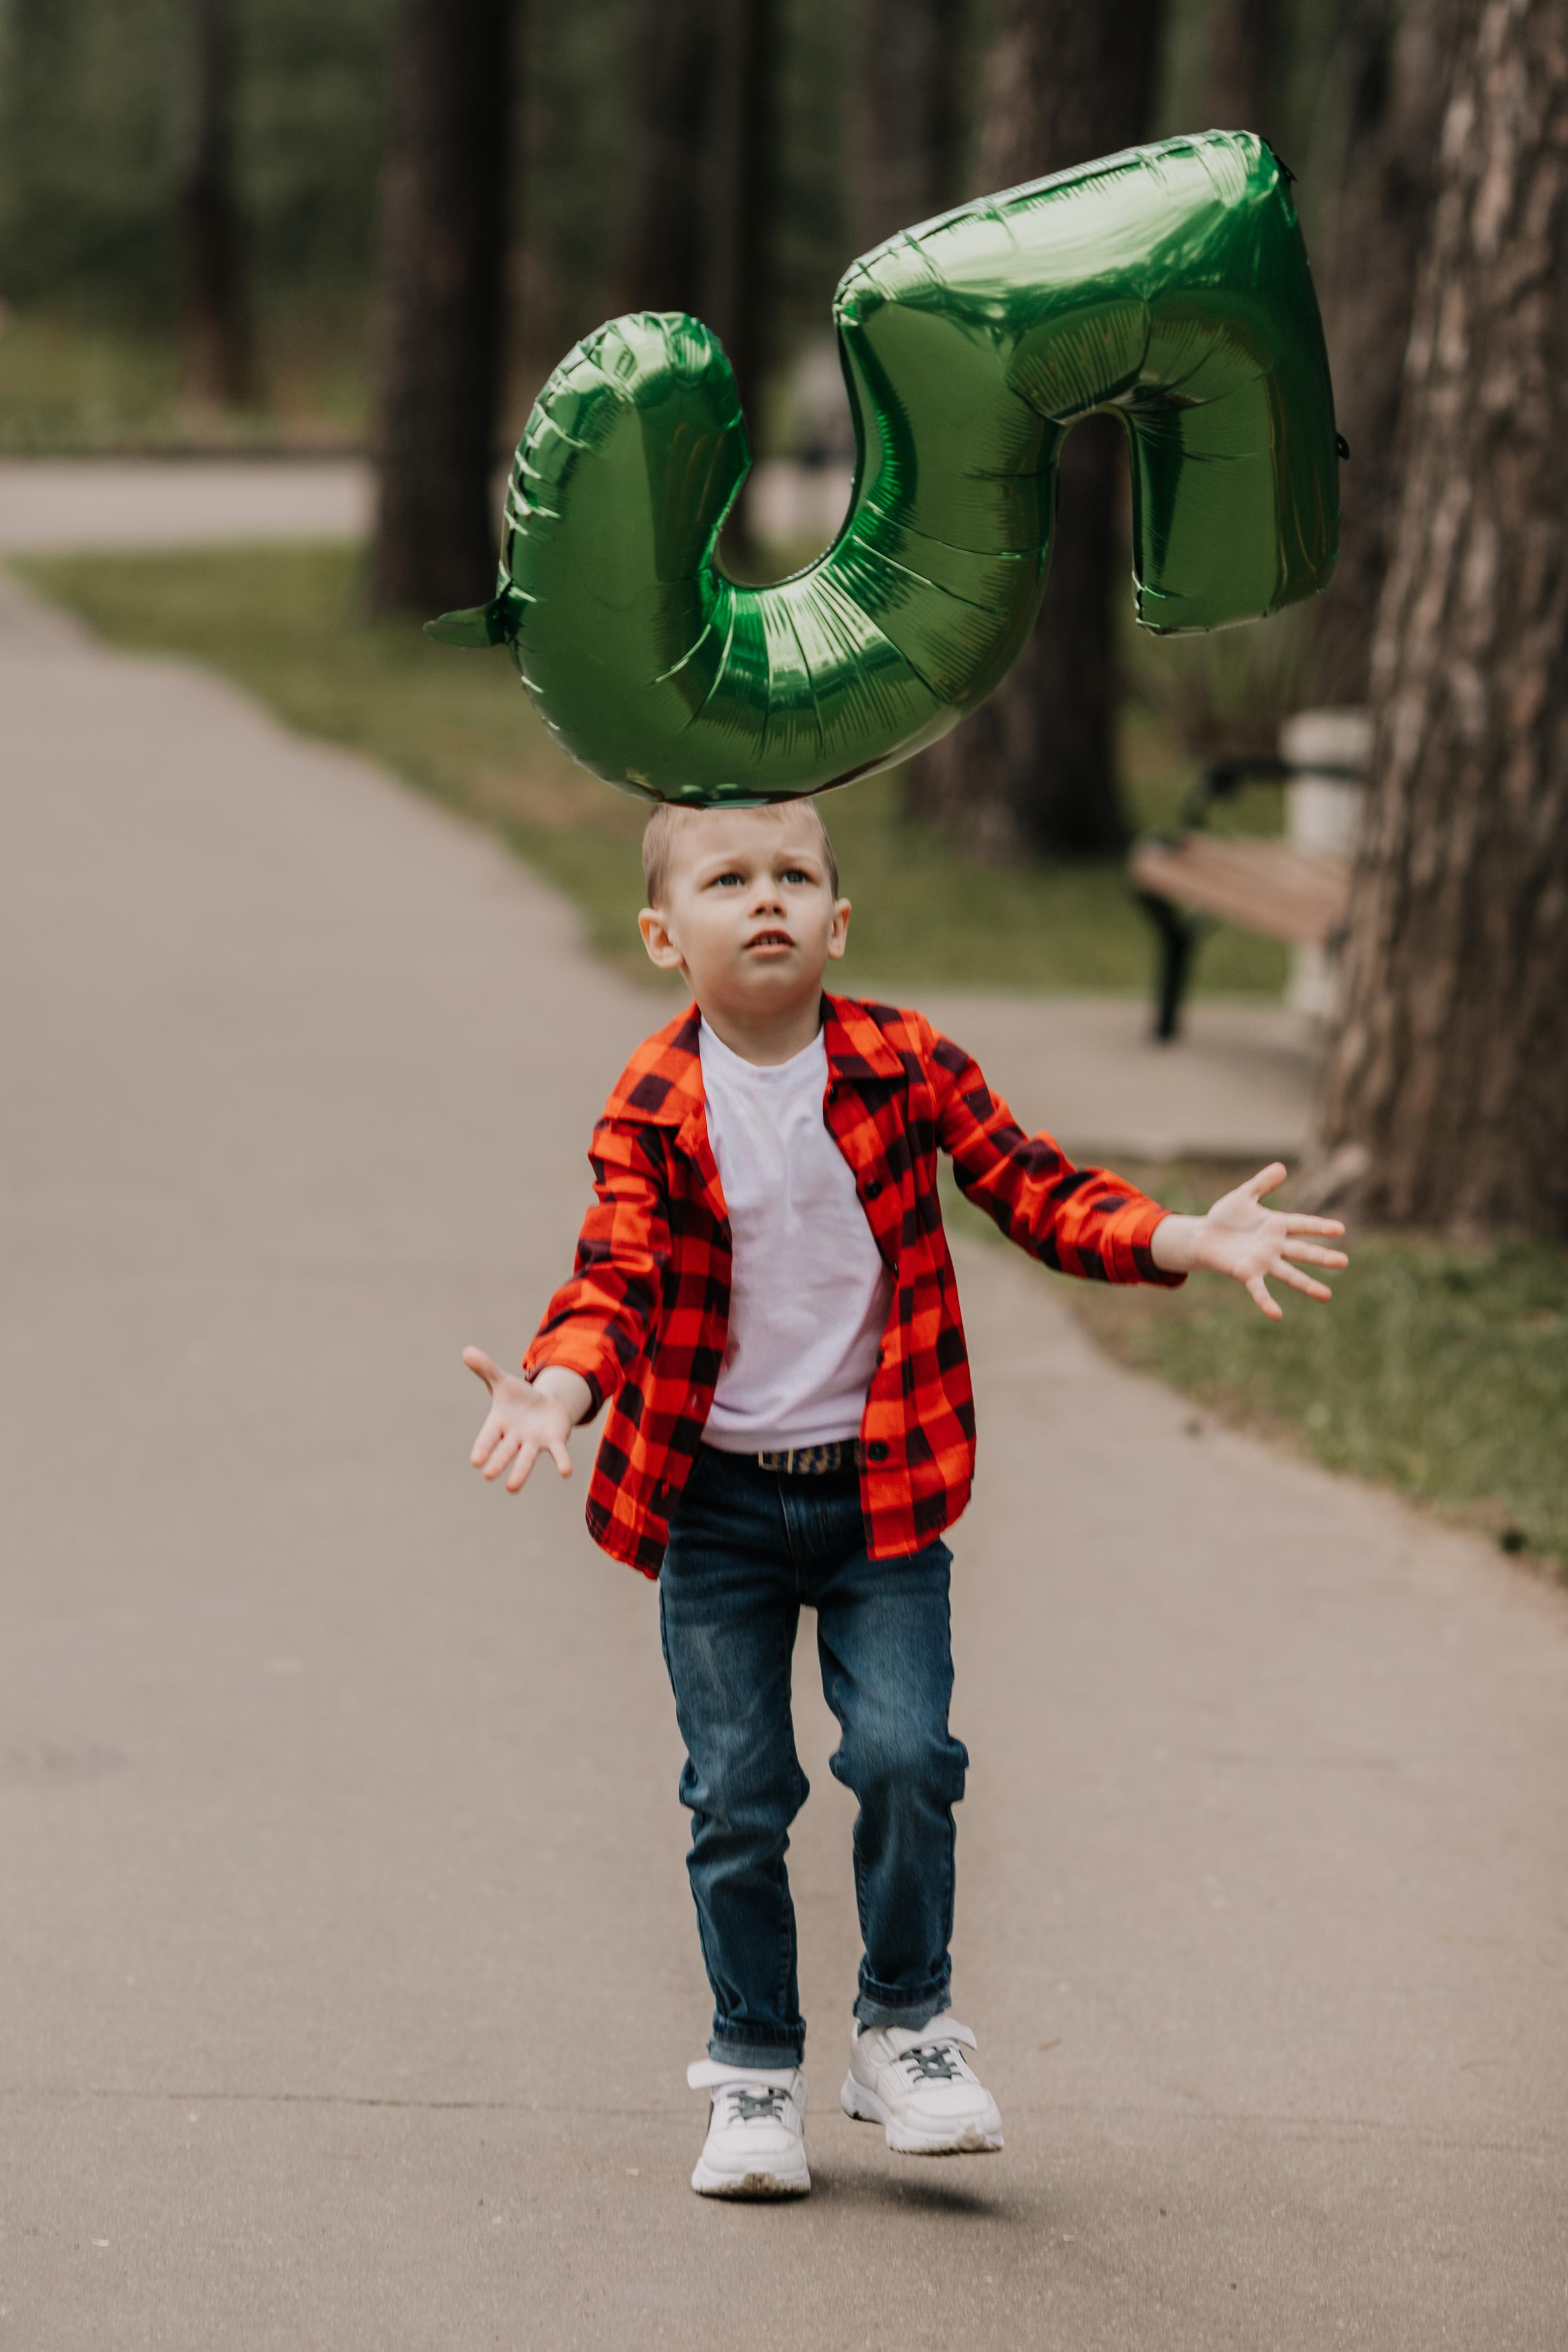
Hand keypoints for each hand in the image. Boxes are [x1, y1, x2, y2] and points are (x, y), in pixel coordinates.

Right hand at [462, 1347, 588, 1492]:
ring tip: (511, 1488)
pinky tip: (566, 1472)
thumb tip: (466, 1351)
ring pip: (526, 1459)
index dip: (483, 1447)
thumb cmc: (518, 1398)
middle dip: (498, 1461)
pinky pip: (558, 1453)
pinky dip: (562, 1462)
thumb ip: (486, 1369)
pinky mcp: (554, 1442)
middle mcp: (515, 1437)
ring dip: (520, 1473)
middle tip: (489, 1475)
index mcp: (500, 1423)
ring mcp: (534, 1442)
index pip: (488, 1437)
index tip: (475, 1461)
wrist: (545, 1405)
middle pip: (505, 1451)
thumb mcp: (503, 1382)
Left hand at [1150, 1163, 1347, 1319]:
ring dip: (1307, 1285)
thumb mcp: (1244, 1195)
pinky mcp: (1246, 1273)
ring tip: (1326, 1295)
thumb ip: (1262, 1184)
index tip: (1340, 1229)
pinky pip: (1259, 1290)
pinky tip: (1277, 1315)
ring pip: (1289, 1274)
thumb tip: (1282, 1167)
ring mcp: (1262, 1262)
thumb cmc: (1225, 1216)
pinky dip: (1267, 1302)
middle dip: (1322, 1257)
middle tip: (1344, 1262)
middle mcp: (1274, 1246)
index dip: (1319, 1226)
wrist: (1203, 1236)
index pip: (1303, 1225)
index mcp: (1276, 1225)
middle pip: (1302, 1251)